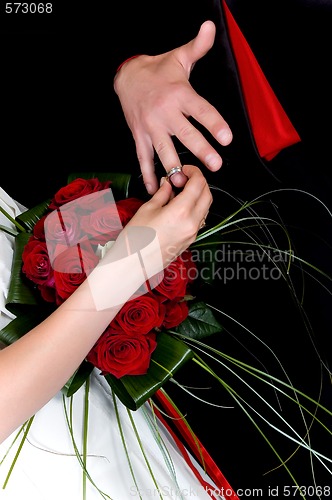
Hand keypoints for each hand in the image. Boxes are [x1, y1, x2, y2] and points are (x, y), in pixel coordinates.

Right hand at [114, 21, 231, 193]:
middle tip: (216, 165)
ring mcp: (150, 127)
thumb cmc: (159, 70)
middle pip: (185, 133)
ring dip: (174, 167)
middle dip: (201, 150)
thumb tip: (210, 27)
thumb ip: (198, 47)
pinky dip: (148, 175)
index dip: (214, 123)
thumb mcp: (179, 57)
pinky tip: (154, 190)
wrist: (126, 77)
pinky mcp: (139, 136)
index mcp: (179, 94)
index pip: (201, 109)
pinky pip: (143, 158)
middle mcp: (165, 112)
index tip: (227, 138)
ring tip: (184, 182)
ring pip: (164, 150)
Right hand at [124, 165, 211, 265]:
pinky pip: (199, 220)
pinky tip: (180, 206)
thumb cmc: (136, 240)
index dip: (194, 172)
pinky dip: (195, 208)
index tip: (185, 170)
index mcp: (181, 212)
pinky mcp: (190, 240)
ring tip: (180, 192)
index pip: (198, 184)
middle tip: (185, 178)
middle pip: (207, 195)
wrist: (133, 264)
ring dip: (199, 196)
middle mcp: (191, 223)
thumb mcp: (147, 209)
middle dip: (199, 182)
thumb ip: (163, 193)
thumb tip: (168, 183)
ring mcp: (192, 233)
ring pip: (206, 208)